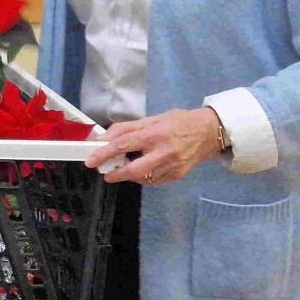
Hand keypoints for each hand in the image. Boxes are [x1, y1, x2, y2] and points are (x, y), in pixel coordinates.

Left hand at [87, 107, 224, 185]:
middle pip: (134, 170)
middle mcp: (165, 152)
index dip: (104, 153)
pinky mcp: (177, 176)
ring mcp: (172, 166)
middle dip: (116, 174)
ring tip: (125, 166)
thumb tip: (103, 138)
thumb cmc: (178, 122)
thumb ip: (126, 128)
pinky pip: (153, 181)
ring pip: (142, 178)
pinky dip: (143, 177)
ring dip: (129, 175)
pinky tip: (142, 169)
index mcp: (156, 133)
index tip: (91, 160)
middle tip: (106, 172)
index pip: (125, 144)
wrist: (208, 132)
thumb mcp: (152, 118)